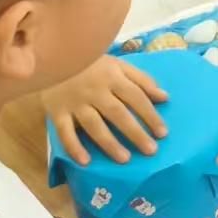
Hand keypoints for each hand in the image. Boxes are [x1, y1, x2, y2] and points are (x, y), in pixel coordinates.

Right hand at [43, 56, 168, 165]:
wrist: (52, 56)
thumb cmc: (91, 63)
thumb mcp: (118, 64)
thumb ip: (142, 80)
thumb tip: (164, 97)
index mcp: (112, 77)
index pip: (136, 97)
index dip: (150, 115)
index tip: (163, 133)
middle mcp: (95, 91)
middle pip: (118, 113)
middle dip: (135, 132)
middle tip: (151, 150)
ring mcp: (75, 103)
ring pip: (94, 125)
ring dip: (109, 143)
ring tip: (124, 159)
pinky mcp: (57, 112)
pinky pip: (65, 132)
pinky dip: (73, 146)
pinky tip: (85, 161)